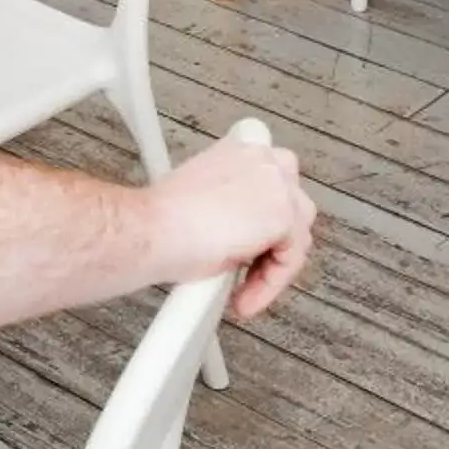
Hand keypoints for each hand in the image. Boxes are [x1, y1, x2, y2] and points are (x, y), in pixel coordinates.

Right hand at [142, 134, 316, 321]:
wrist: (152, 230)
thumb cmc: (163, 221)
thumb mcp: (206, 202)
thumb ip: (235, 209)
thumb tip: (244, 236)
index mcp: (239, 150)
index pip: (273, 181)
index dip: (264, 218)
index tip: (250, 248)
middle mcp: (262, 158)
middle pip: (294, 205)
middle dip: (276, 242)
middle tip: (248, 272)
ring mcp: (276, 184)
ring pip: (297, 234)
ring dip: (273, 266)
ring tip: (244, 289)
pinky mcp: (283, 215)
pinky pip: (291, 259)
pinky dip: (270, 284)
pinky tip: (244, 298)